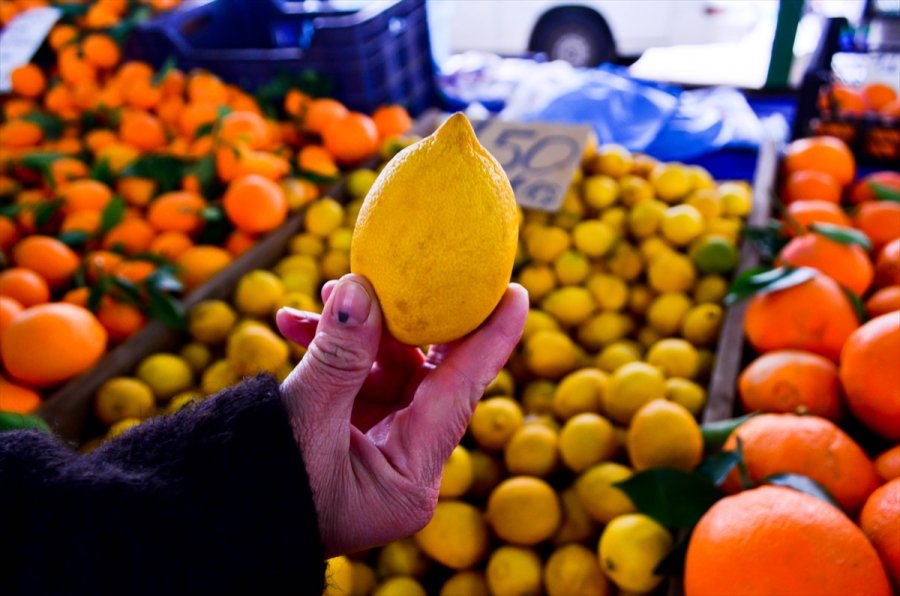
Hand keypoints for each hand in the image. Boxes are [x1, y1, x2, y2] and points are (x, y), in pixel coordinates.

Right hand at [276, 274, 527, 556]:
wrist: (203, 528)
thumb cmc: (257, 491)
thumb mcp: (304, 419)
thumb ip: (338, 352)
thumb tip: (363, 288)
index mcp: (410, 480)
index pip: (463, 393)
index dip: (492, 338)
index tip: (517, 291)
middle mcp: (402, 468)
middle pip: (424, 377)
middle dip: (404, 323)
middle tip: (403, 275)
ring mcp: (375, 454)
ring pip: (383, 374)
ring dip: (352, 332)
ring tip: (324, 295)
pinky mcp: (346, 440)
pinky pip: (351, 384)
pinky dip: (328, 353)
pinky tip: (294, 324)